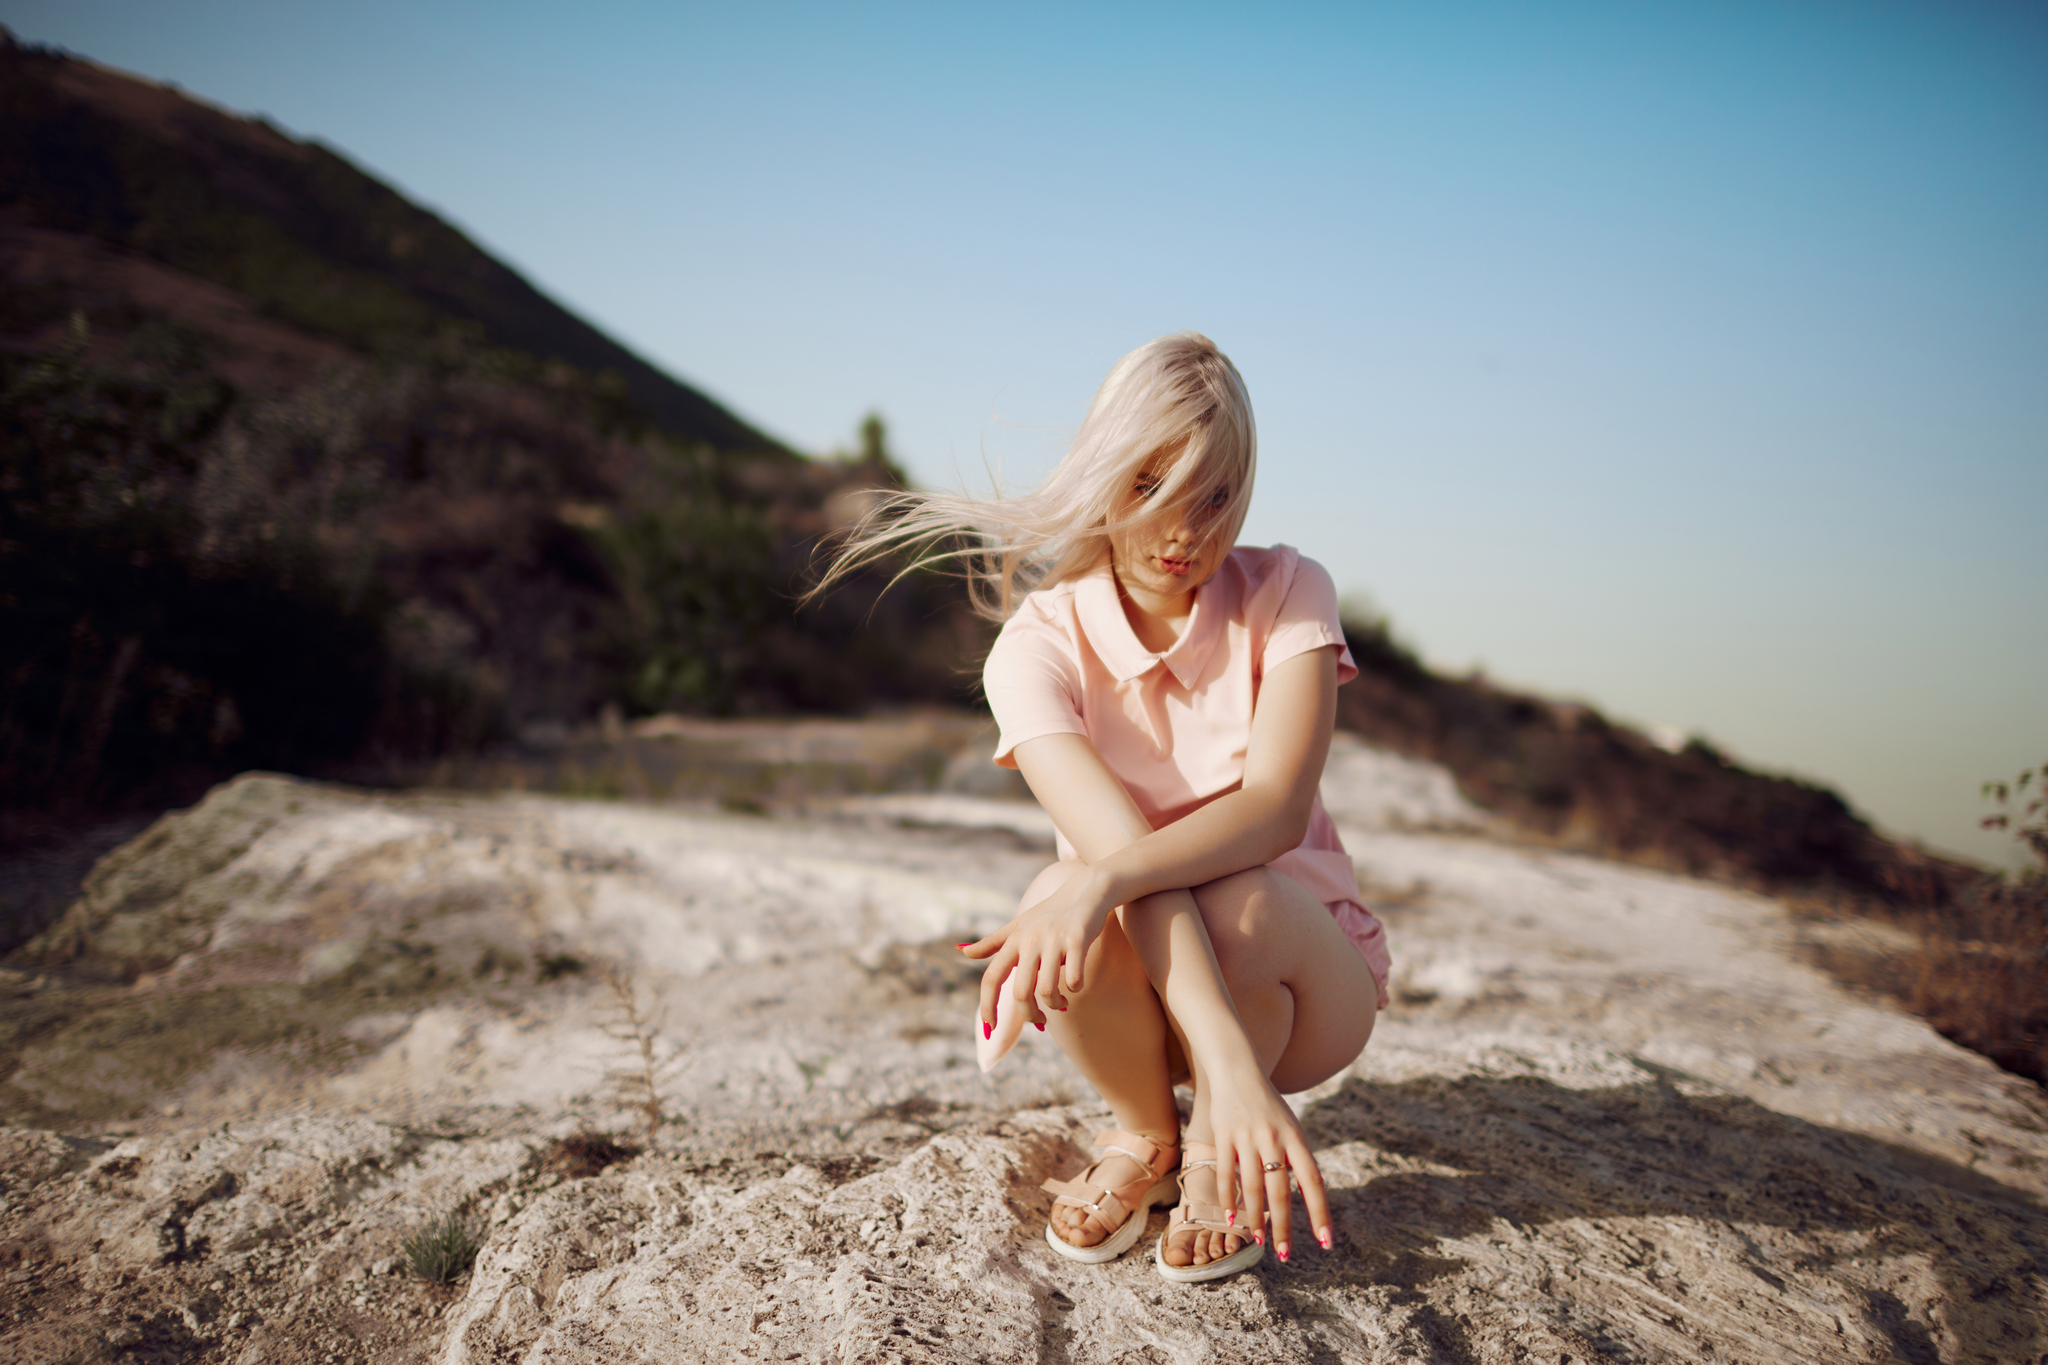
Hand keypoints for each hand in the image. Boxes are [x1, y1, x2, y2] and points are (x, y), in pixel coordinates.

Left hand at [959, 865, 1114, 1030]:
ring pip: (1047, 991)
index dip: (987, 1006)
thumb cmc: (1050, 912)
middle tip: (1040, 1021)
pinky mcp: (1078, 940)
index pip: (991, 978)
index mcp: (1014, 940)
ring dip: (1055, 1005)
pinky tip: (1076, 986)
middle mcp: (1030, 940)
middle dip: (1030, 1015)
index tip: (989, 1028)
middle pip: (1020, 993)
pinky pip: (1074, 980)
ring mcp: (1054, 940)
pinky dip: (1075, 989)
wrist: (1086, 890)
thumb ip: (992, 942)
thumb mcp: (1018, 925)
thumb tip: (962, 952)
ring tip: (1061, 1004)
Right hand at [1200, 1061, 1332, 1258]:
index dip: (1319, 1213)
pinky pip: (1225, 1173)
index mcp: (1296, 1138)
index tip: (1325, 1242)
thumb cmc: (1269, 1106)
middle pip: (1280, 1190)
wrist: (1238, 1070)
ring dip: (1255, 1218)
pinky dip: (1228, 1199)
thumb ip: (1297, 1159)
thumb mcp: (1291, 1128)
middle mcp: (1273, 1138)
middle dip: (1284, 1226)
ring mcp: (1247, 1137)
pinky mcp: (1224, 1135)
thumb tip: (1306, 1195)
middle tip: (1284, 1254)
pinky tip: (1232, 1219)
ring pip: (1252, 1186)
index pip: (1312, 1181)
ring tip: (1260, 1241)